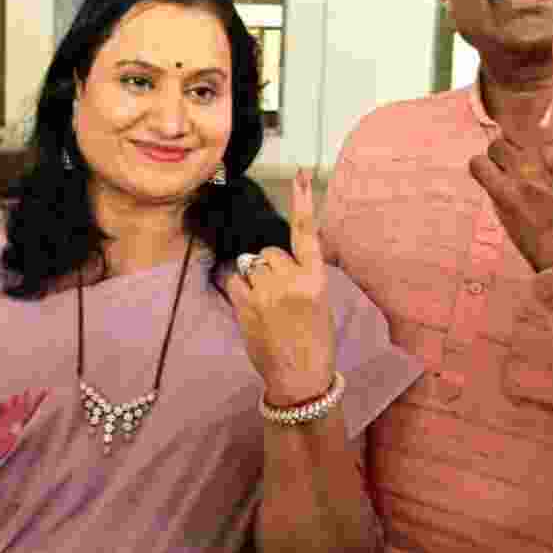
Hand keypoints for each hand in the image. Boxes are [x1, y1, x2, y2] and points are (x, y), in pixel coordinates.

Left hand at [224, 169, 335, 406]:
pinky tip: (252, 311)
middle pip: (269, 253)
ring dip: (254, 280)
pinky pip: (233, 282)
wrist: (300, 379)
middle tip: (279, 297)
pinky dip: (238, 292)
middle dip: (270, 267)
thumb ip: (300, 277)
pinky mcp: (246, 307)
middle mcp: (292, 281)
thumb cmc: (314, 341)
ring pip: (250, 266)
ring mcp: (267, 294)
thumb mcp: (319, 303)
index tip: (299, 173)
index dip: (303, 201)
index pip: (307, 233)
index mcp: (316, 279)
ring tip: (267, 307)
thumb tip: (270, 260)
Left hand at [468, 26, 552, 270]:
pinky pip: (479, 164)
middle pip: (511, 128)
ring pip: (494, 147)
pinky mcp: (509, 191)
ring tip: (522, 191)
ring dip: (500, 168)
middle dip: (513, 153)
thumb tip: (516, 128)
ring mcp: (530, 170)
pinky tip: (503, 195)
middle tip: (533, 181)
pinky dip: (485, 178)